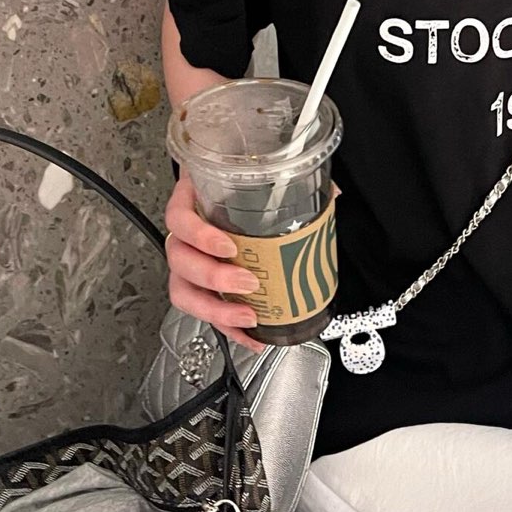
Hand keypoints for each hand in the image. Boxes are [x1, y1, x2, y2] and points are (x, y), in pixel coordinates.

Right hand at [164, 166, 273, 355]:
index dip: (199, 235)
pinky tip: (251, 335)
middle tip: (246, 282)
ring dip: (215, 309)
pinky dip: (228, 328)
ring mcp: (188, 263)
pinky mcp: (200, 288)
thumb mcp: (255, 176)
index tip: (228, 246)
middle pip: (180, 260)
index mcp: (193, 200)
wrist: (227, 193)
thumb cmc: (234, 186)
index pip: (179, 218)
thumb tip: (332, 192)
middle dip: (213, 278)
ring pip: (184, 292)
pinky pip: (206, 312)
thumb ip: (289, 181)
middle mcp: (184, 234)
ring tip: (247, 315)